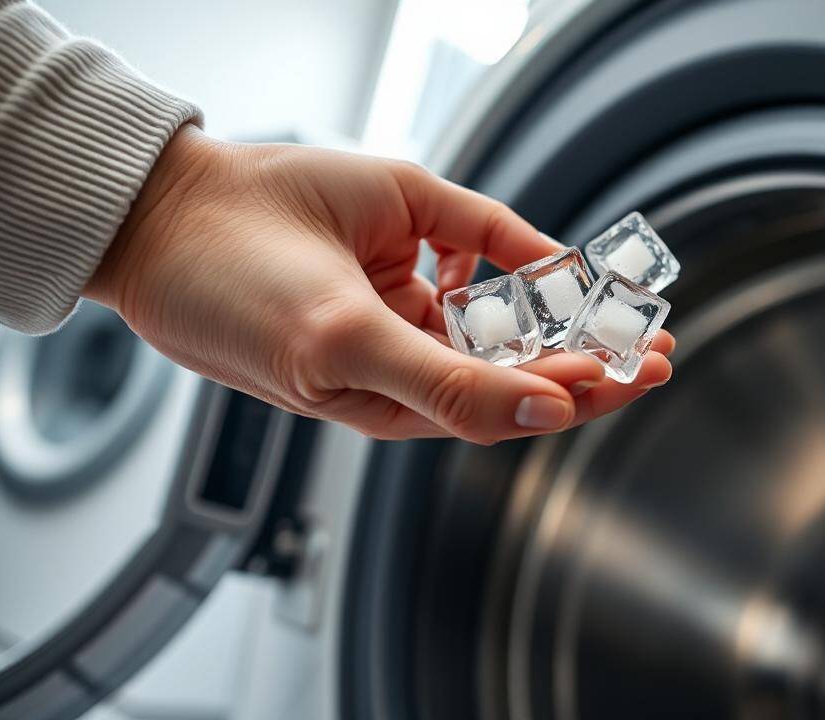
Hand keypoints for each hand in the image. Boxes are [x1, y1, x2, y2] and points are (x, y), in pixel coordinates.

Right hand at [84, 125, 672, 444]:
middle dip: (592, 358)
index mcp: (397, 400)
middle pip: (519, 366)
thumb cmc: (235, 294)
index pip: (508, 407)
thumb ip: (449, 383)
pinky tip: (555, 263)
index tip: (638, 373)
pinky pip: (478, 247)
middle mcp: (410, 357)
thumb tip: (548, 411)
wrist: (167, 215)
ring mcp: (409, 300)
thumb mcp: (346, 345)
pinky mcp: (404, 244)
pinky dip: (518, 254)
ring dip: (565, 310)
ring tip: (625, 306)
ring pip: (506, 312)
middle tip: (657, 347)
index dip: (579, 395)